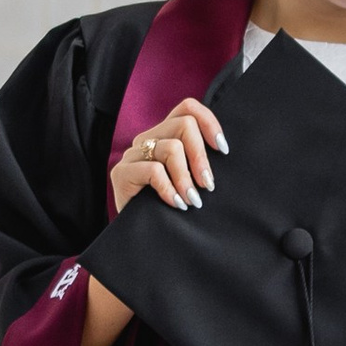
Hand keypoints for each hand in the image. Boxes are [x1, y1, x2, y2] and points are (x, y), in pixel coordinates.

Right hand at [110, 94, 227, 217]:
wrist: (140, 236)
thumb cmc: (169, 207)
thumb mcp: (190, 179)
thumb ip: (199, 162)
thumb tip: (224, 152)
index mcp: (165, 135)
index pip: (187, 108)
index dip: (209, 122)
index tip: (223, 150)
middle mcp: (148, 139)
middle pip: (184, 124)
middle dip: (201, 156)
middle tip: (208, 184)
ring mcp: (132, 155)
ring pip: (171, 148)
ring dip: (186, 177)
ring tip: (193, 200)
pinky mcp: (121, 173)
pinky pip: (154, 171)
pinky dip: (170, 189)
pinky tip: (177, 204)